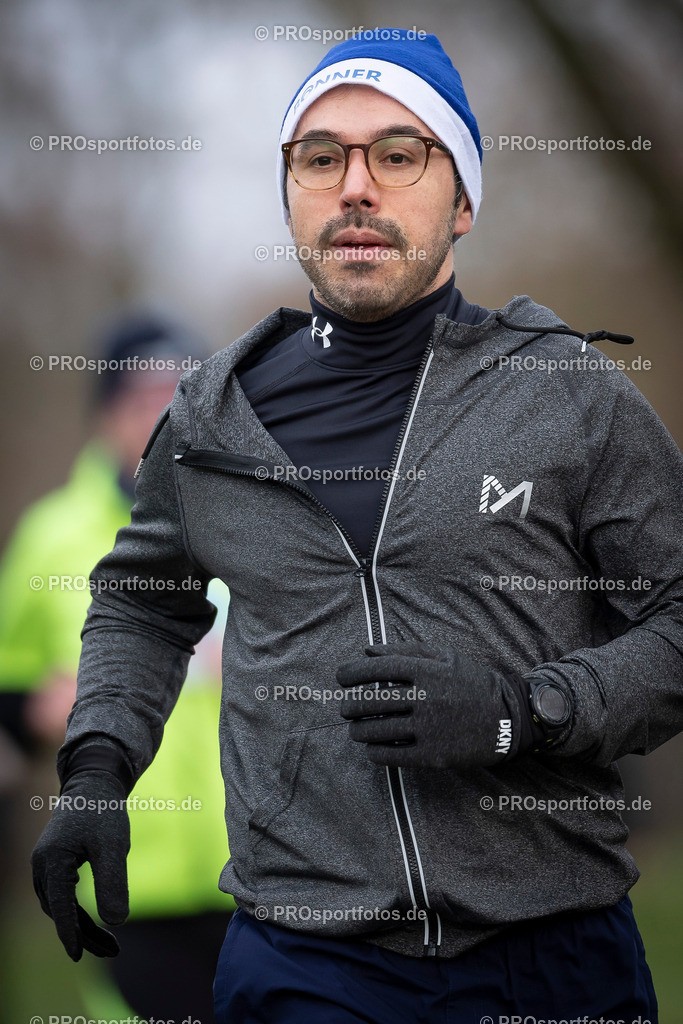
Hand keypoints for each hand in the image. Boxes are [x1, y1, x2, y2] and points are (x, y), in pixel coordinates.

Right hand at [31, 770, 129, 960]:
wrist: (95, 783)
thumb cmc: (104, 812)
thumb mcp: (114, 847)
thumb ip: (112, 882)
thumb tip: (116, 922)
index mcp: (52, 860)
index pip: (59, 905)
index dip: (69, 932)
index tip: (77, 956)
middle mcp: (42, 864)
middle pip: (58, 909)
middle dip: (82, 933)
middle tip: (111, 951)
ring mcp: (46, 864)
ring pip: (59, 904)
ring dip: (80, 925)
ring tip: (108, 944)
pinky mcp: (55, 863)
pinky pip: (62, 894)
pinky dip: (76, 910)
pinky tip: (93, 922)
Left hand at [337, 642, 533, 768]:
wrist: (507, 719)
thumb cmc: (472, 683)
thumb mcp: (445, 656)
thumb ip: (405, 650)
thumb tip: (367, 651)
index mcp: (427, 671)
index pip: (377, 669)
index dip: (352, 672)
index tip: (341, 677)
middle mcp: (426, 698)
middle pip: (371, 702)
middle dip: (349, 705)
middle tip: (344, 708)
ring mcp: (429, 728)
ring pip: (377, 730)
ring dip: (358, 730)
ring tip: (355, 729)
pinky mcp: (432, 755)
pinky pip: (390, 754)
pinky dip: (374, 752)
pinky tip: (372, 748)